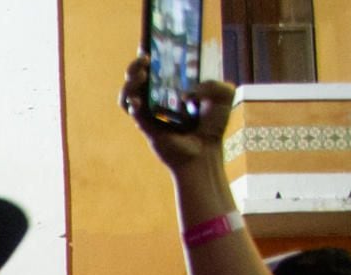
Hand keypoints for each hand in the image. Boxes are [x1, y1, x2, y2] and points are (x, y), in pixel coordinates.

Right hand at [119, 54, 234, 170]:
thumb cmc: (212, 125)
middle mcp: (157, 100)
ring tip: (141, 75)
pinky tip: (138, 100)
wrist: (206, 151)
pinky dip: (132, 104)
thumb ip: (213, 84)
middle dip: (135, 66)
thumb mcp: (224, 95)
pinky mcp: (146, 127)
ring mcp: (149, 114)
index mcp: (172, 90)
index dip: (148, 57)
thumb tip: (187, 91)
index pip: (154, 69)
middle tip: (144, 59)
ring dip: (130, 83)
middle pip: (135, 79)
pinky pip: (132, 113)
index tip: (149, 48)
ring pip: (127, 96)